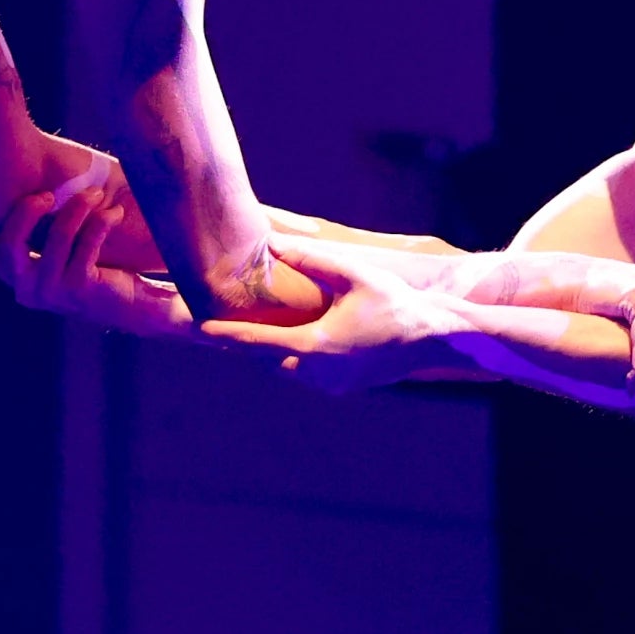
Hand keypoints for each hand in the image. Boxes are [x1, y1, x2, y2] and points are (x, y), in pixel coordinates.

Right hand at [0, 153, 191, 337]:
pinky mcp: (80, 291)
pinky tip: (114, 212)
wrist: (132, 304)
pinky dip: (101, 223)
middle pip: (6, 245)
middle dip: (24, 212)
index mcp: (13, 272)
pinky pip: (86, 246)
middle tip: (48, 193)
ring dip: (76, 209)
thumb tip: (24, 172)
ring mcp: (51, 293)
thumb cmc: (92, 263)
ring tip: (95, 193)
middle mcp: (25, 287)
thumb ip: (38, 222)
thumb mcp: (59, 243)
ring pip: (55, 240)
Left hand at [207, 236, 476, 389]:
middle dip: (244, 344)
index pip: (257, 341)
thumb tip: (274, 245)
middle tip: (215, 326)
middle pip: (266, 359)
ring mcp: (329, 384)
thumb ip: (311, 260)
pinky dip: (291, 360)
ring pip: (284, 369)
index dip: (227, 333)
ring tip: (244, 333)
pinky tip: (284, 343)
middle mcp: (317, 372)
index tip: (202, 326)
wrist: (432, 337)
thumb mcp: (352, 274)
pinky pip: (305, 375)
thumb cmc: (394, 301)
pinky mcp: (341, 388)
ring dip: (267, 353)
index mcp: (314, 346)